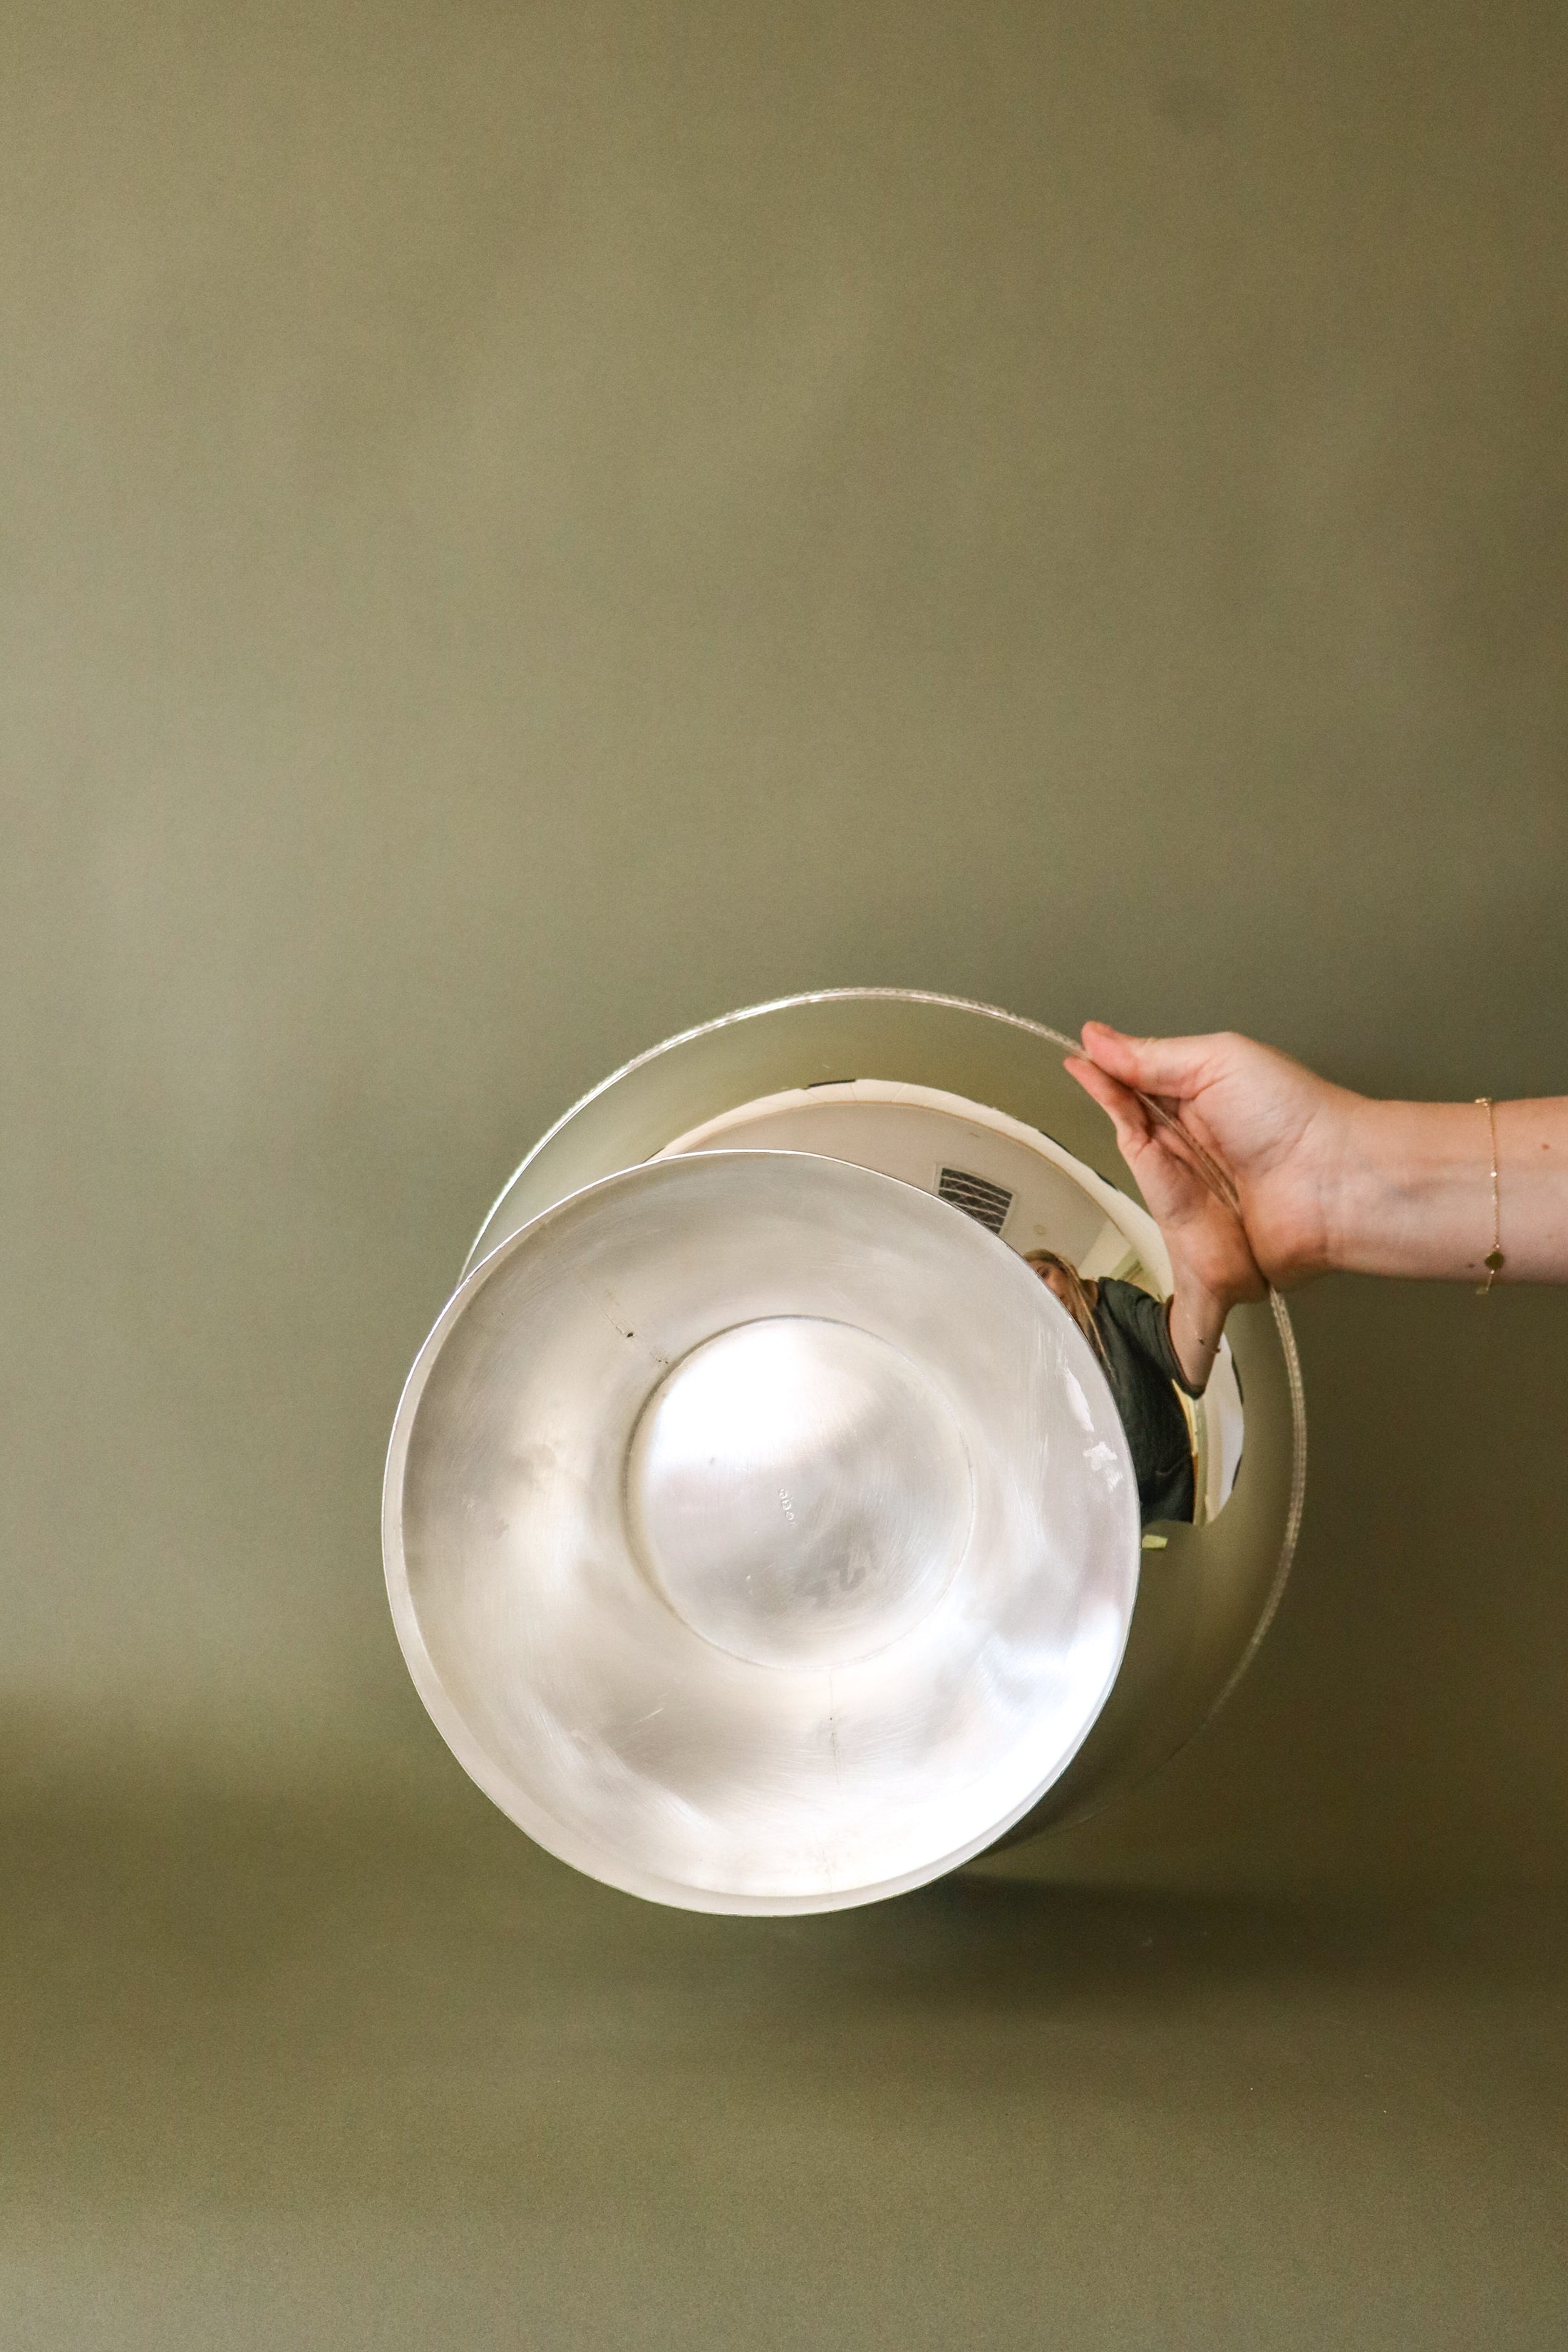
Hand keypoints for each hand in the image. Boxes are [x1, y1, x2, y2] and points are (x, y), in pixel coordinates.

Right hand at [1065, 1023, 1355, 1293]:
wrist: (1332, 1183)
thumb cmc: (1295, 1114)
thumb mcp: (1218, 1062)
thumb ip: (1154, 1057)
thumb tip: (1098, 1039)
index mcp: (1207, 1094)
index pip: (1145, 1079)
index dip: (1111, 1068)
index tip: (1079, 1054)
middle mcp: (1196, 1138)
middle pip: (1135, 1114)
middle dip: (1108, 1088)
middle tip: (1083, 1065)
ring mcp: (1189, 1182)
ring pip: (1136, 1151)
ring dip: (1114, 1117)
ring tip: (1090, 1082)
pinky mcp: (1184, 1222)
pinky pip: (1147, 1196)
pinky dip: (1123, 1152)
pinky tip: (1111, 1135)